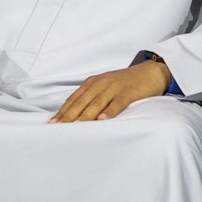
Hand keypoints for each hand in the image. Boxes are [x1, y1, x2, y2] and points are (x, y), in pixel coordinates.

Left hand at [50, 60, 170, 122]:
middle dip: (68, 116)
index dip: (62, 112)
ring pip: (96, 103)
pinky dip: (110, 111)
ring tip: (75, 126)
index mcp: (92, 83)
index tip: (52, 123)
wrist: (150, 72)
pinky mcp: (128, 92)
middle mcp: (100, 84)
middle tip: (58, 128)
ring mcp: (114, 87)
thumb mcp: (104, 88)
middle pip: (81, 102)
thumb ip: (91, 98)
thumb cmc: (125, 84)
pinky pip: (117, 102)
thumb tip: (76, 115)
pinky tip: (103, 119)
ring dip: (85, 115)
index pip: (73, 99)